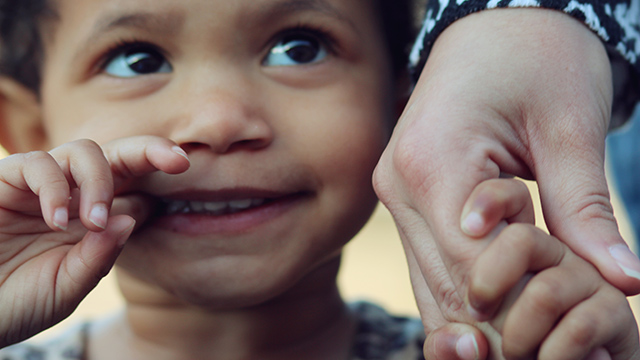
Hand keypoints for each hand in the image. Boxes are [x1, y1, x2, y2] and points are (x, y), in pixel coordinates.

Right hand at [0, 137, 188, 346]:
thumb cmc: (15, 304)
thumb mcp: (66, 289)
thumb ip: (98, 258)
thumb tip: (130, 217)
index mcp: (95, 222)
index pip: (135, 189)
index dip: (159, 182)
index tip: (185, 176)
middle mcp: (74, 198)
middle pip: (118, 157)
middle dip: (150, 151)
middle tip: (178, 160)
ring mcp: (41, 187)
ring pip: (83, 151)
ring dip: (98, 181)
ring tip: (92, 222)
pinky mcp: (5, 182)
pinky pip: (37, 164)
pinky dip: (54, 188)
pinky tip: (55, 221)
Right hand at [373, 8, 639, 353]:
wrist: (492, 26)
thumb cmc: (534, 58)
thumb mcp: (570, 128)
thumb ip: (585, 209)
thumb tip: (624, 282)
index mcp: (431, 163)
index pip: (474, 267)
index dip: (526, 308)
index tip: (582, 334)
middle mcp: (398, 187)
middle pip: (446, 286)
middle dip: (506, 324)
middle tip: (564, 351)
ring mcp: (396, 197)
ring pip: (432, 286)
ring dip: (485, 319)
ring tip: (539, 342)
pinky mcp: (407, 202)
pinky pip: (432, 265)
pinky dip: (469, 294)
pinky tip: (509, 310)